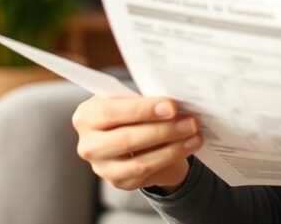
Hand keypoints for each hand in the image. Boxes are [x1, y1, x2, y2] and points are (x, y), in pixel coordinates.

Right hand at [72, 96, 201, 191]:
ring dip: (172, 147)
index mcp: (87, 115)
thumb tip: (173, 102)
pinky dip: (172, 157)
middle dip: (163, 129)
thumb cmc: (134, 112)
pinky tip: (189, 145)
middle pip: (126, 139)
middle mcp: (88, 144)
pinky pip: (147, 173)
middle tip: (190, 121)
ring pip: (139, 161)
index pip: (111, 112)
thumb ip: (145, 99)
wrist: (138, 138)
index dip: (142, 109)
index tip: (171, 106)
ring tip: (193, 133)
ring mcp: (101, 167)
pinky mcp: (118, 181)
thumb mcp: (133, 100)